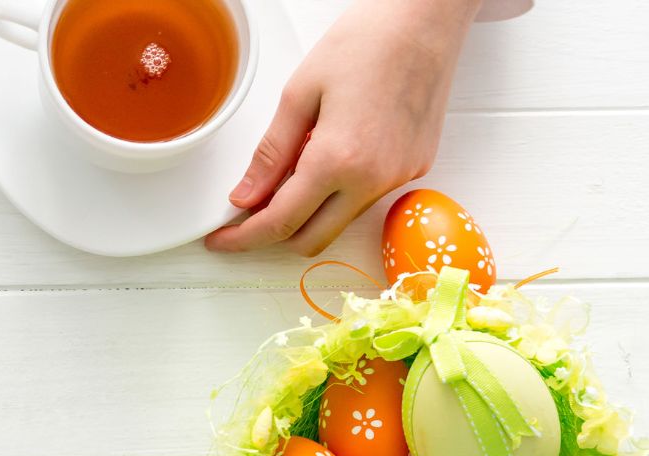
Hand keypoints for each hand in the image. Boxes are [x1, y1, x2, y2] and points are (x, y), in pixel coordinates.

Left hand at [206, 0, 480, 255]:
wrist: (426, 17)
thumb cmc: (368, 40)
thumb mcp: (299, 93)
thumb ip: (270, 154)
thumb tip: (245, 196)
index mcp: (338, 160)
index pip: (280, 223)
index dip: (244, 238)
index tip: (222, 239)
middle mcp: (373, 179)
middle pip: (310, 240)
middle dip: (273, 235)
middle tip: (245, 216)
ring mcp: (399, 176)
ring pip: (339, 222)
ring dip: (309, 212)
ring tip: (292, 170)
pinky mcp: (416, 167)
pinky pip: (366, 198)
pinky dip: (339, 192)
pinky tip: (331, 156)